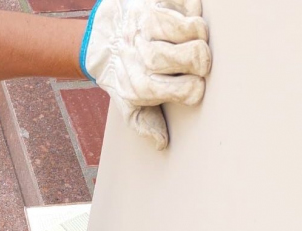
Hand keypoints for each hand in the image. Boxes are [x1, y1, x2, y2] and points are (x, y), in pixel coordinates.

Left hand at [81, 0, 211, 149]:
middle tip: (195, 61)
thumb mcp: (129, 105)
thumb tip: (162, 144)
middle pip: (197, 55)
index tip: (191, 85)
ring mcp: (148, 26)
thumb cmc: (122, 75)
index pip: (190, 89)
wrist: (99, 42)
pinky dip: (191, 11)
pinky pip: (189, 4)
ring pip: (196, 28)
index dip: (196, 88)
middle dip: (202, 60)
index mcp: (143, 86)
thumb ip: (147, 124)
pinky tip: (180, 22)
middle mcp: (145, 55)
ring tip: (187, 40)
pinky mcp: (153, 3)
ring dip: (198, 34)